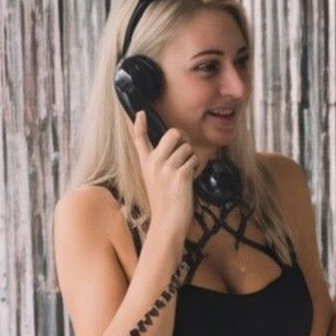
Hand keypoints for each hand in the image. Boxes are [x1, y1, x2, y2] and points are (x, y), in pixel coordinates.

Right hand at [130, 113, 198, 239]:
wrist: (167, 223)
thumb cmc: (165, 204)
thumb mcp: (156, 181)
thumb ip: (162, 164)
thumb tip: (179, 148)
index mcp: (146, 164)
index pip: (139, 139)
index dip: (140, 124)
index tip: (141, 112)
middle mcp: (154, 163)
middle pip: (173, 133)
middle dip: (184, 139)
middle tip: (185, 151)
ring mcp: (166, 168)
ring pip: (187, 148)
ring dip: (191, 158)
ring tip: (185, 175)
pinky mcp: (180, 174)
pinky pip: (194, 160)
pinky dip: (196, 168)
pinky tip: (189, 180)